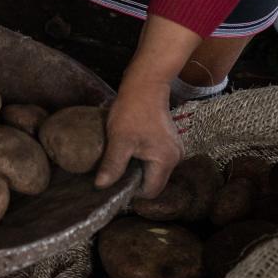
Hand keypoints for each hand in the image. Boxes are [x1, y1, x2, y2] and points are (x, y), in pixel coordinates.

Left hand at [95, 77, 182, 196]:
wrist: (145, 87)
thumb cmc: (131, 112)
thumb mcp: (118, 141)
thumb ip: (112, 166)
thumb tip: (101, 186)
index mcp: (166, 161)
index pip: (150, 191)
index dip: (131, 191)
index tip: (114, 184)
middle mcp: (176, 158)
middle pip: (154, 182)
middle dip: (134, 181)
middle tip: (114, 174)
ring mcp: (174, 150)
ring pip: (154, 172)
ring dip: (137, 170)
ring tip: (119, 162)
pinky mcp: (169, 143)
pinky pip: (155, 161)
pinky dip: (141, 161)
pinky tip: (128, 153)